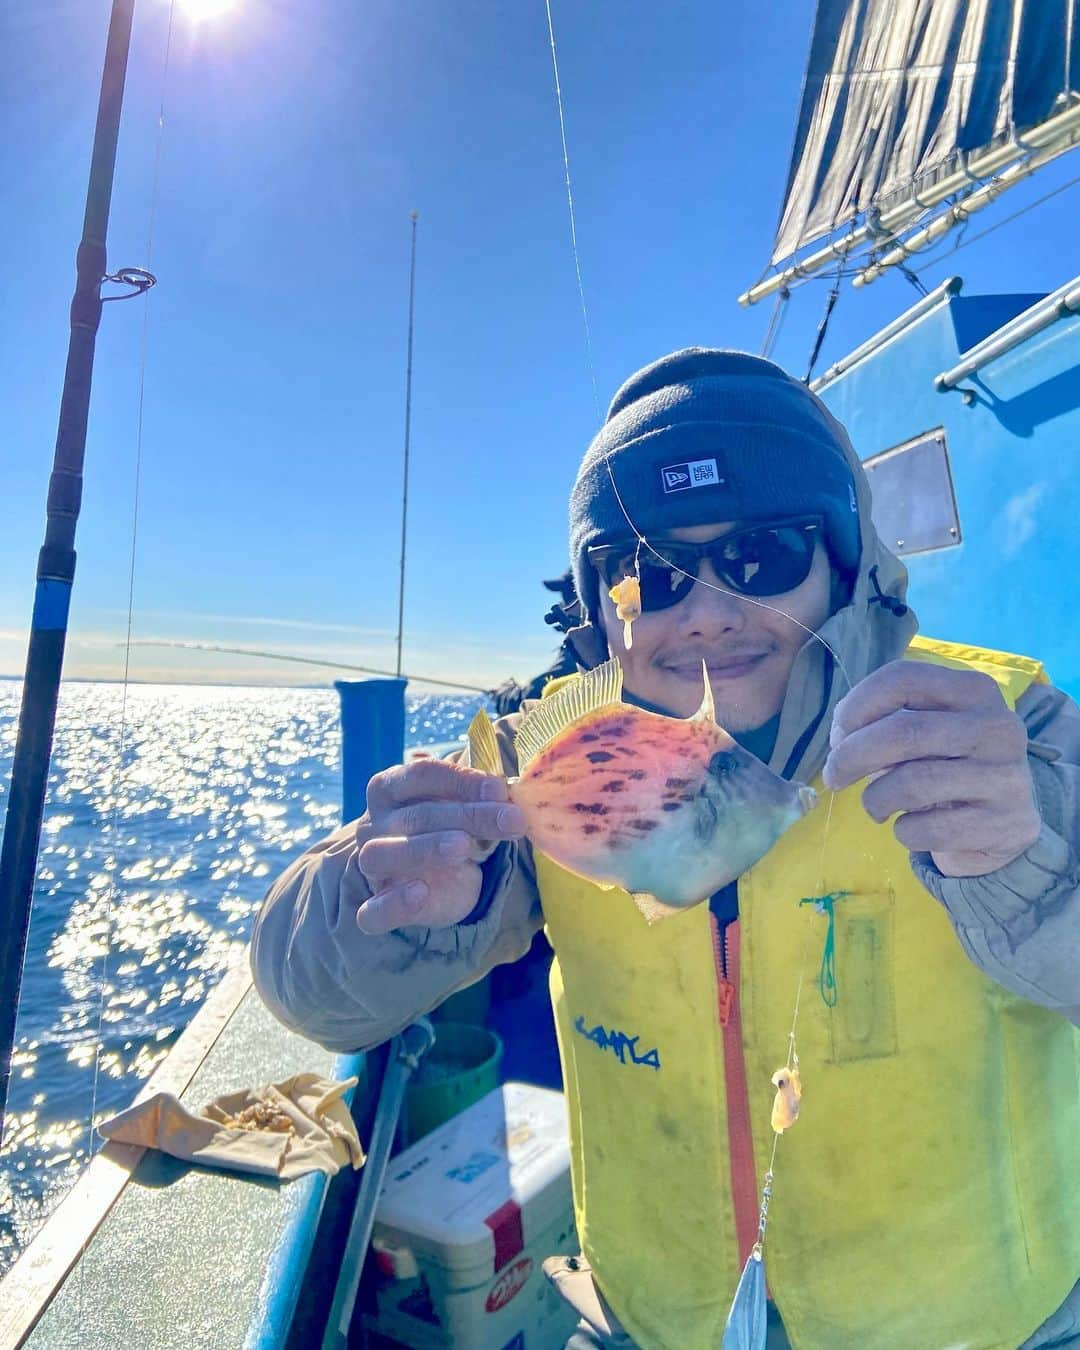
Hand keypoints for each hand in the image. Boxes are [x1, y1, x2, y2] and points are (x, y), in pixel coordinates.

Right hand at [355, 758, 525, 933]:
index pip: (421, 774)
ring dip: (425, 848)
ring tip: (464, 846)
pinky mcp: (375, 908)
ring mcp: (370, 866)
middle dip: (469, 816)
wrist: (431, 883)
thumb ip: (478, 798)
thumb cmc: (445, 831)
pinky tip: (421, 893)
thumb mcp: (462, 809)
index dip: (461, 780)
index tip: (500, 790)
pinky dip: (395, 902)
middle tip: (512, 820)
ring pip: (382, 855)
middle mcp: (373, 824)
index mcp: (389, 788)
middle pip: (416, 815)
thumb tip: (507, 792)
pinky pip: (373, 910)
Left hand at [823, 660, 1039, 877]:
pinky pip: (929, 829)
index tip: (837, 735)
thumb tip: (842, 738)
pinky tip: (909, 828)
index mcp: (974, 691)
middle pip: (903, 733)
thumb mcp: (926, 732)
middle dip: (851, 756)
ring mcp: (1006, 776)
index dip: (856, 705)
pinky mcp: (1004, 823)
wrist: (1004, 823)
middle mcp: (997, 727)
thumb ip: (885, 722)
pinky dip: (903, 831)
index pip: (902, 679)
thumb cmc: (949, 766)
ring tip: (875, 806)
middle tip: (834, 776)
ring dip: (875, 799)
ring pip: (912, 783)